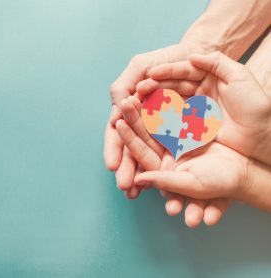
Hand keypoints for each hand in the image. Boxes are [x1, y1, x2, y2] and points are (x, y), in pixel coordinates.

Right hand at [104, 43, 199, 197]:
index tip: (111, 165)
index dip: (114, 149)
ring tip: (135, 192)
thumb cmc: (168, 58)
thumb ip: (124, 85)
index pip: (119, 133)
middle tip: (123, 186)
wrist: (199, 56)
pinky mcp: (184, 134)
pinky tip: (161, 185)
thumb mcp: (141, 66)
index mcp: (133, 110)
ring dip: (142, 175)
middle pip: (133, 149)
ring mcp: (165, 131)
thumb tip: (115, 110)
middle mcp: (146, 124)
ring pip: (150, 156)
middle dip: (127, 168)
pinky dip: (166, 169)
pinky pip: (174, 153)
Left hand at [116, 97, 230, 226]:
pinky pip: (175, 116)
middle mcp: (166, 154)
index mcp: (163, 169)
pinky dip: (167, 105)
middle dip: (135, 118)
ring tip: (137, 92)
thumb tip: (139, 180)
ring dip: (148, 109)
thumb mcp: (191, 184)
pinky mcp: (188, 131)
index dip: (129, 138)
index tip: (118, 122)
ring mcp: (177, 142)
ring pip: (158, 123)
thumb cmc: (220, 183)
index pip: (141, 152)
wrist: (244, 172)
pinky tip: (157, 92)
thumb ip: (164, 182)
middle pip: (146, 135)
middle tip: (124, 101)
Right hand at [137, 51, 270, 164]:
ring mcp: (195, 109)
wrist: (262, 135)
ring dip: (154, 102)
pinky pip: (174, 119)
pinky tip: (149, 115)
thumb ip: (216, 61)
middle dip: (155, 87)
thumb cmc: (255, 105)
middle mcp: (199, 92)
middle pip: (173, 86)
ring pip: (171, 102)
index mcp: (209, 78)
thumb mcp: (239, 76)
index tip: (151, 73)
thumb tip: (192, 54)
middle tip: (139, 89)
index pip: (184, 71)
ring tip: (138, 101)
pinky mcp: (193, 126)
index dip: (167, 72)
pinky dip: (161, 117)